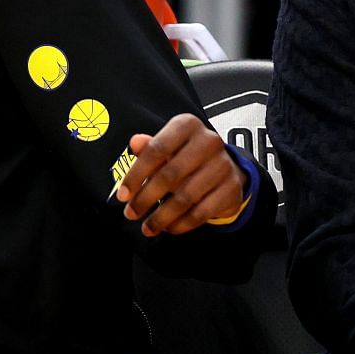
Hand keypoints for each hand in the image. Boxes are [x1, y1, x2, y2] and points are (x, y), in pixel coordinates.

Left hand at [115, 115, 248, 235]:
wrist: (225, 168)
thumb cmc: (187, 156)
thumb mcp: (167, 147)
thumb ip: (149, 147)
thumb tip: (135, 143)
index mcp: (188, 125)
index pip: (157, 150)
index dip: (136, 175)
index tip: (123, 195)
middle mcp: (209, 141)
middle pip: (170, 175)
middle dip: (146, 198)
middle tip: (131, 213)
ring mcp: (223, 165)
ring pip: (185, 197)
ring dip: (161, 217)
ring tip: (147, 227)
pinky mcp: (232, 188)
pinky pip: (201, 212)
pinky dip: (181, 224)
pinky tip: (169, 228)